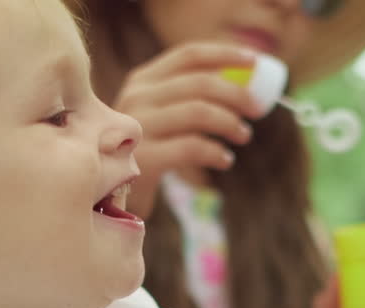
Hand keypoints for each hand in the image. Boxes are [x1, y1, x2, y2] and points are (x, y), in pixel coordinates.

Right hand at [111, 43, 263, 217]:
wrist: (108, 195)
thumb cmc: (144, 153)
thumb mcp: (161, 118)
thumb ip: (190, 98)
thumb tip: (246, 87)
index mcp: (143, 80)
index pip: (189, 56)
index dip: (225, 55)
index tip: (255, 62)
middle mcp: (136, 96)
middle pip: (200, 83)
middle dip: (237, 95)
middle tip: (257, 110)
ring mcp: (137, 126)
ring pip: (198, 112)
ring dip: (230, 123)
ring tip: (243, 136)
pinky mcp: (143, 158)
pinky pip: (192, 147)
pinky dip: (216, 152)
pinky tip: (225, 160)